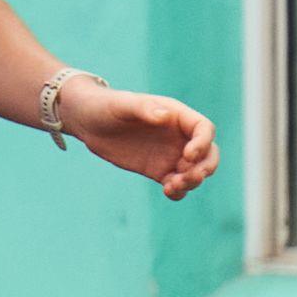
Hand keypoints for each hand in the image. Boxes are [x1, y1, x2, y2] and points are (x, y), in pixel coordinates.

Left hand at [73, 84, 218, 198]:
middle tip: (189, 177)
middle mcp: (179, 136)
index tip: (188, 155)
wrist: (88, 121)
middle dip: (205, 167)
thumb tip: (165, 116)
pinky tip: (168, 191)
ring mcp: (170, 154)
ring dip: (192, 182)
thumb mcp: (122, 105)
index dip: (203, 143)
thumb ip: (144, 108)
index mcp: (176, 116)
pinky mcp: (158, 170)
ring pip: (194, 171)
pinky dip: (178, 191)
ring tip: (173, 186)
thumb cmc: (106, 106)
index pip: (204, 129)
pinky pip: (177, 183)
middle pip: (208, 153)